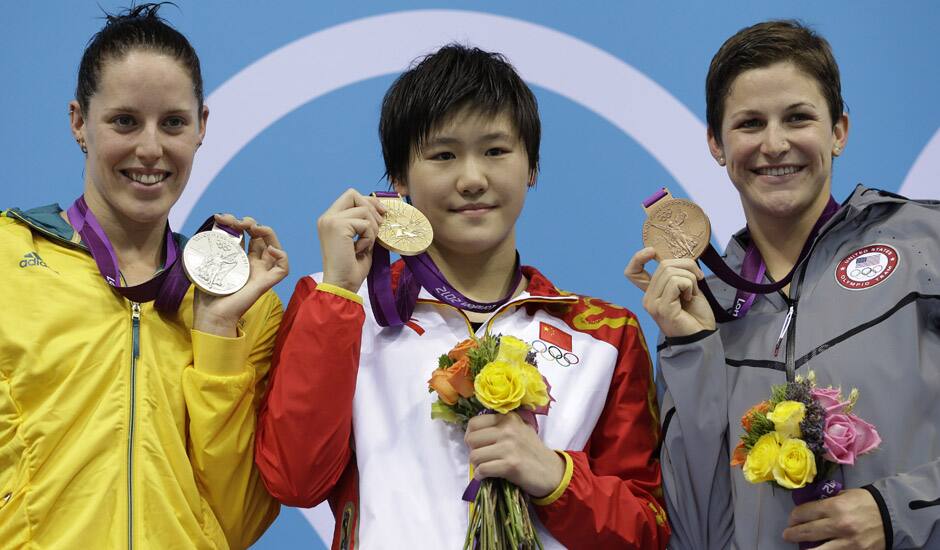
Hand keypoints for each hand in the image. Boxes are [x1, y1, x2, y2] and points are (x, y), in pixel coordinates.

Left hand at [193, 214, 288, 336]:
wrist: (211, 315)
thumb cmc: (208, 294)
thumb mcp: (207, 263)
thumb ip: (212, 246)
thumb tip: (212, 226)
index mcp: (239, 259)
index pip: (245, 234)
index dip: (235, 222)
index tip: (220, 217)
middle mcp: (253, 264)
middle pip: (260, 236)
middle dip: (249, 222)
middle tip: (235, 221)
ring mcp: (261, 272)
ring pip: (275, 247)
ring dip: (267, 231)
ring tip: (254, 227)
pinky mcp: (266, 282)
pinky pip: (283, 268)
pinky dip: (281, 256)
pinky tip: (270, 250)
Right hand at [317, 189, 386, 291]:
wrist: (342, 284)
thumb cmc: (352, 267)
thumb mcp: (361, 239)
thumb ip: (366, 223)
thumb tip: (382, 209)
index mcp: (330, 219)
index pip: (350, 196)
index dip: (369, 201)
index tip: (382, 214)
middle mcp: (327, 217)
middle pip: (353, 194)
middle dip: (372, 207)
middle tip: (380, 227)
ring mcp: (330, 221)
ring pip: (364, 210)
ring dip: (372, 228)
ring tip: (365, 245)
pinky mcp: (338, 227)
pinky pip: (366, 224)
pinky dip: (369, 238)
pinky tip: (360, 250)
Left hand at [465, 412, 564, 497]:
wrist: (551, 471)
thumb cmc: (532, 451)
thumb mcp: (519, 429)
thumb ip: (500, 425)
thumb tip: (473, 431)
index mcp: (508, 418)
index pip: (474, 423)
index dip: (470, 435)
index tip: (476, 444)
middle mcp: (508, 429)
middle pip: (471, 440)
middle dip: (473, 451)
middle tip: (482, 458)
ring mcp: (509, 447)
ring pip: (474, 456)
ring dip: (477, 465)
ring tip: (485, 467)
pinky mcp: (510, 465)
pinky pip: (483, 469)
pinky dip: (480, 475)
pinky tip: (486, 476)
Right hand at [624, 247, 714, 336]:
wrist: (703, 336)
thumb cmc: (696, 315)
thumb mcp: (685, 288)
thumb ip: (677, 274)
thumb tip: (679, 257)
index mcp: (651, 293)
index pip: (632, 272)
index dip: (639, 257)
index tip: (653, 251)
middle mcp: (648, 298)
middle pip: (663, 265)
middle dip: (687, 266)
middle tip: (698, 278)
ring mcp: (653, 304)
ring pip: (670, 272)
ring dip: (690, 278)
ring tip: (693, 292)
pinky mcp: (663, 308)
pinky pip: (677, 282)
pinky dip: (690, 285)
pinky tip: (691, 297)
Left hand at [783, 488, 884, 548]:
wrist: (894, 515)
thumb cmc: (867, 502)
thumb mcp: (845, 495)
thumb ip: (827, 502)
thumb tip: (810, 508)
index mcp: (835, 506)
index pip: (805, 512)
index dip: (794, 516)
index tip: (792, 519)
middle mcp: (838, 525)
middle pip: (807, 531)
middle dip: (793, 533)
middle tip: (787, 534)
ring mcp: (848, 542)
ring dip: (804, 549)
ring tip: (797, 546)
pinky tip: (817, 549)